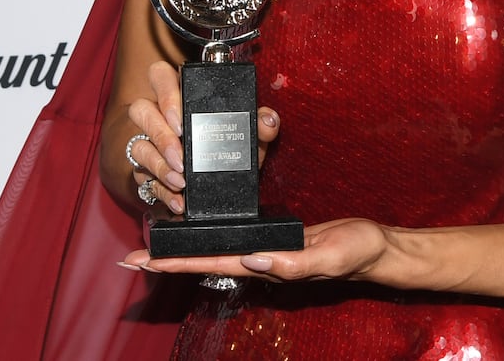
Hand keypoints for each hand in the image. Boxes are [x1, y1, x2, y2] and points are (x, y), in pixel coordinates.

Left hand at [120, 218, 390, 282]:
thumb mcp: (328, 256)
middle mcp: (258, 262)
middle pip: (203, 261)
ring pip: (215, 252)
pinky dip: (211, 239)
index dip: (175, 263)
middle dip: (166, 260)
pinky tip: (201, 236)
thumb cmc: (354, 252)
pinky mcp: (274, 240)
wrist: (374, 247)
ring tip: (154, 247)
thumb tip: (251, 260)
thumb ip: (292, 262)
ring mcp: (265, 252)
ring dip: (184, 251)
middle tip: (129, 257)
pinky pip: (235, 240)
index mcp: (266, 266)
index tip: (143, 260)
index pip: (210, 265)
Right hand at [125, 59, 280, 214]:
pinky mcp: (144, 171)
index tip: (180, 120)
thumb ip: (259, 126)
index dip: (165, 94)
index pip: (160, 76)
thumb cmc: (228, 148)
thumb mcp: (247, 137)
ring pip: (138, 145)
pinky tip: (178, 199)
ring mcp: (147, 143)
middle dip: (160, 135)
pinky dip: (162, 191)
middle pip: (141, 110)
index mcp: (182, 96)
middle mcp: (159, 116)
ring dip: (158, 165)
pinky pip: (143, 179)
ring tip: (180, 180)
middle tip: (181, 156)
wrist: (216, 182)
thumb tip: (268, 120)